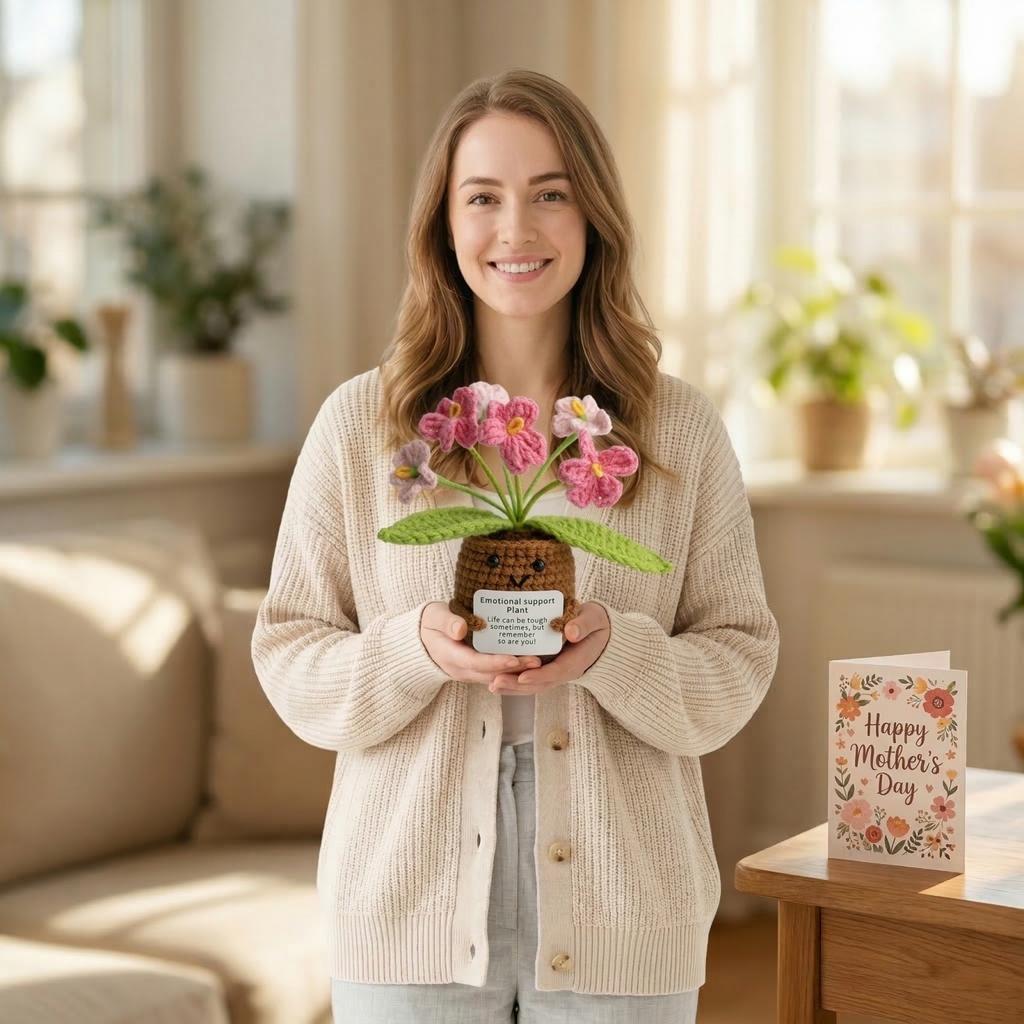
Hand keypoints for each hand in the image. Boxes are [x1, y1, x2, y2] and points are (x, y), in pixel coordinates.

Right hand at [420, 601, 540, 683]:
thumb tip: (460, 630)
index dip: (495, 662)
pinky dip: (512, 670)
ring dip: (516, 673)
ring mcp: (469, 673)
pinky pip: (495, 674)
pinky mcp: (476, 671)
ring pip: (496, 677)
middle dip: (514, 670)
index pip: (475, 662)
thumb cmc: (431, 623)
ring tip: (539, 663)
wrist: (423, 638)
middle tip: (536, 661)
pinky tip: (528, 661)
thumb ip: (447, 623)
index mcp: (450, 656)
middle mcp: (461, 670)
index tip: (514, 659)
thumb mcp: (435, 617)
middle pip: (491, 673)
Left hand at [489, 601, 609, 694]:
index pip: (556, 672)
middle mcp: (564, 671)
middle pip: (540, 683)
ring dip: (512, 688)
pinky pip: (529, 679)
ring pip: (532, 685)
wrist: (600, 632)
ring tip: (491, 685)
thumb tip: (572, 632)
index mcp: (576, 661)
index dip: (539, 675)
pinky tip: (495, 680)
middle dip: (517, 685)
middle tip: (495, 682)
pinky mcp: (546, 669)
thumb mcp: (593, 619)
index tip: (522, 676)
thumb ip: (583, 624)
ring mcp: (554, 672)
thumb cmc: (595, 623)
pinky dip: (514, 682)